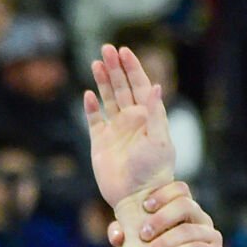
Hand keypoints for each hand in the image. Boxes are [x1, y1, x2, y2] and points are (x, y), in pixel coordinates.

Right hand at [84, 45, 175, 210]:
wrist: (136, 197)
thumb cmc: (153, 171)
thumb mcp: (159, 140)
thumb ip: (155, 113)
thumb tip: (155, 85)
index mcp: (147, 118)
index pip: (139, 86)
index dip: (132, 68)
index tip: (124, 51)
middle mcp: (131, 121)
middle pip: (122, 88)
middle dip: (115, 68)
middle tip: (106, 48)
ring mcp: (115, 131)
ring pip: (107, 99)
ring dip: (102, 81)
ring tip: (96, 63)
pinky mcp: (100, 143)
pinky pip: (94, 120)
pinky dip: (91, 107)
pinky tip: (88, 94)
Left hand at [105, 180, 224, 246]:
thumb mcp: (135, 244)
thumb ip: (124, 234)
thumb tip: (118, 234)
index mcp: (185, 209)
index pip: (180, 189)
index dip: (163, 194)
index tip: (144, 207)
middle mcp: (200, 218)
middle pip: (185, 205)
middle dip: (161, 220)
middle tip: (142, 235)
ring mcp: (211, 236)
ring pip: (189, 231)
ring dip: (165, 242)